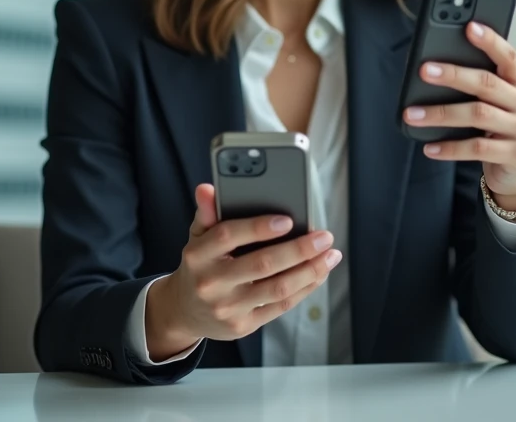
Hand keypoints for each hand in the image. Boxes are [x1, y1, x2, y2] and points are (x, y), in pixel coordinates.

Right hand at [145, 184, 341, 360]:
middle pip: (262, 264)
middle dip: (299, 249)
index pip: (228, 235)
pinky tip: (318, 273)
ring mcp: (227, 308)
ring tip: (330, 255)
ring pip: (277, 288)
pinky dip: (304, 289)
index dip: (259, 227)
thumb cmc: (200, 266)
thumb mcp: (197, 237)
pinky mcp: (242, 326)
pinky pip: (280, 306)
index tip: (289, 219)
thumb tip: (207, 188)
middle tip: (324, 237)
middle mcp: (211, 283)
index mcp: (198, 255)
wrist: (185, 311)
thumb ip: (207, 213)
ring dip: (310, 271)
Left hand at [402, 21, 515, 211]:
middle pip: (487, 84)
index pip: (508, 56)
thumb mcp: (495, 103)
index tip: (469, 27)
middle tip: (424, 70)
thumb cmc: (499, 127)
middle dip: (453, 74)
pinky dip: (449, 148)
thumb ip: (478, 85)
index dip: (490, 41)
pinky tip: (428, 147)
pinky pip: (477, 148)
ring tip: (412, 114)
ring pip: (478, 114)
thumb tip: (433, 69)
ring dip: (440, 114)